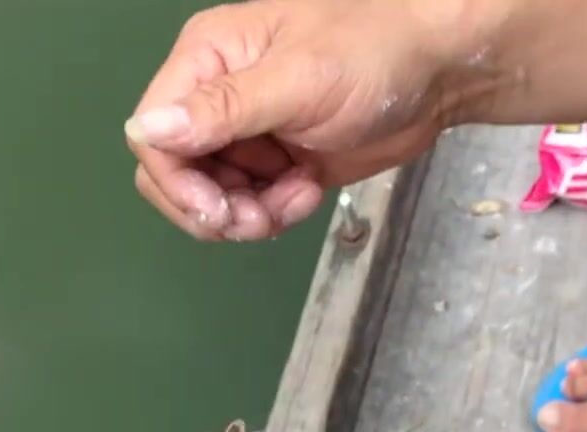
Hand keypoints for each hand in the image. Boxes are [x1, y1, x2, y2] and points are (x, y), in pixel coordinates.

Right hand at [124, 0, 491, 241]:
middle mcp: (216, 96)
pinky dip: (273, 212)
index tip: (217, 211)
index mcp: (208, 58)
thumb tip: (146, 130)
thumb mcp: (298, 81)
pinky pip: (247, 204)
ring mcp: (245, 133)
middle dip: (209, 208)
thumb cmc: (374, 55)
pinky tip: (308, 192)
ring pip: (209, 197)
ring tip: (295, 200)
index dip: (175, 182)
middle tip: (255, 221)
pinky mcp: (273, 163)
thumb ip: (223, 108)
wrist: (440, 74)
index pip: (153, 134)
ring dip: (246, 214)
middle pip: (173, 174)